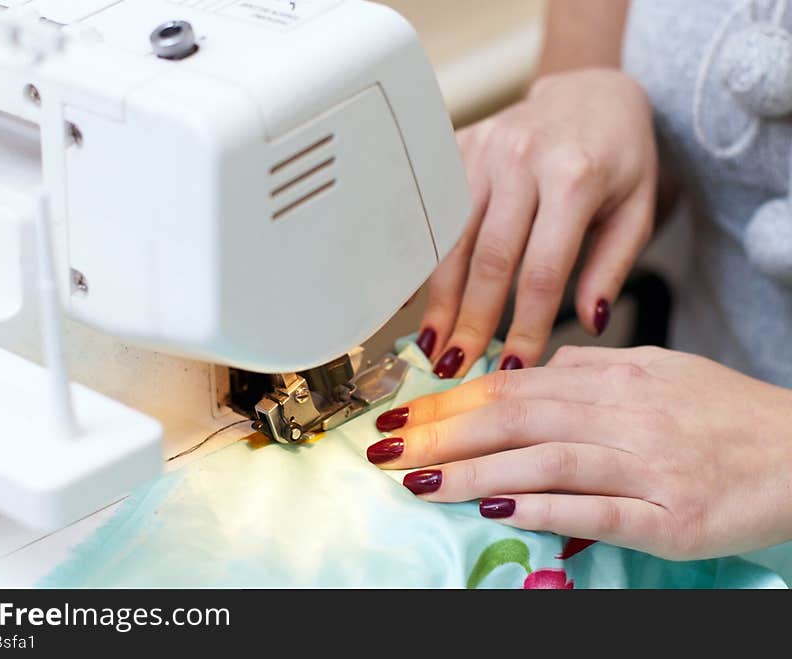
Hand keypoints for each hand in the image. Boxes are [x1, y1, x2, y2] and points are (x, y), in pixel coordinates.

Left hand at [368, 346, 791, 559]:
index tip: (401, 415)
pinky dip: (540, 506)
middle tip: (385, 448)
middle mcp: (623, 414)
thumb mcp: (658, 371)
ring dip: (471, 470)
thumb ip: (592, 369)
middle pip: (515, 416)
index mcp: (614, 377)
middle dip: (440, 434)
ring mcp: (645, 465)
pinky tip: (494, 508)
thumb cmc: (725, 415)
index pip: (512, 385)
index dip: (450, 401)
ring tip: (417, 482)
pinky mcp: (670, 516)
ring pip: (543, 458)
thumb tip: (535, 367)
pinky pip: (595, 508)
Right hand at [418, 69, 657, 377]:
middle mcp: (521, 159)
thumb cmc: (619, 156)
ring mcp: (483, 149)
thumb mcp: (637, 210)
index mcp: (574, 175)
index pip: (543, 269)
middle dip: (471, 320)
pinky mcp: (456, 147)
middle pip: (487, 258)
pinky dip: (419, 257)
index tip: (516, 365)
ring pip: (451, 238)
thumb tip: (587, 322)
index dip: (526, 324)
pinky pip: (431, 210)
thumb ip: (612, 267)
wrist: (591, 92)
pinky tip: (408, 297)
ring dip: (439, 298)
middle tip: (457, 367)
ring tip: (433, 343)